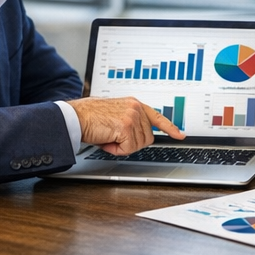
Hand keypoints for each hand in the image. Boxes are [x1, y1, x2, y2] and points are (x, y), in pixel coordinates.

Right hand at [69, 96, 184, 153]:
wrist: (74, 117)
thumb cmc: (90, 117)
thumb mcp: (115, 114)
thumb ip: (130, 120)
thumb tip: (141, 135)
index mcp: (134, 104)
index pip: (157, 117)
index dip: (169, 128)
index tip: (180, 135)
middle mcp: (136, 108)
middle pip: (147, 138)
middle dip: (131, 142)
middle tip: (113, 136)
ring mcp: (132, 117)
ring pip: (138, 145)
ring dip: (122, 146)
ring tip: (108, 136)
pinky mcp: (126, 127)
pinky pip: (128, 148)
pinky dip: (116, 149)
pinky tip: (106, 140)